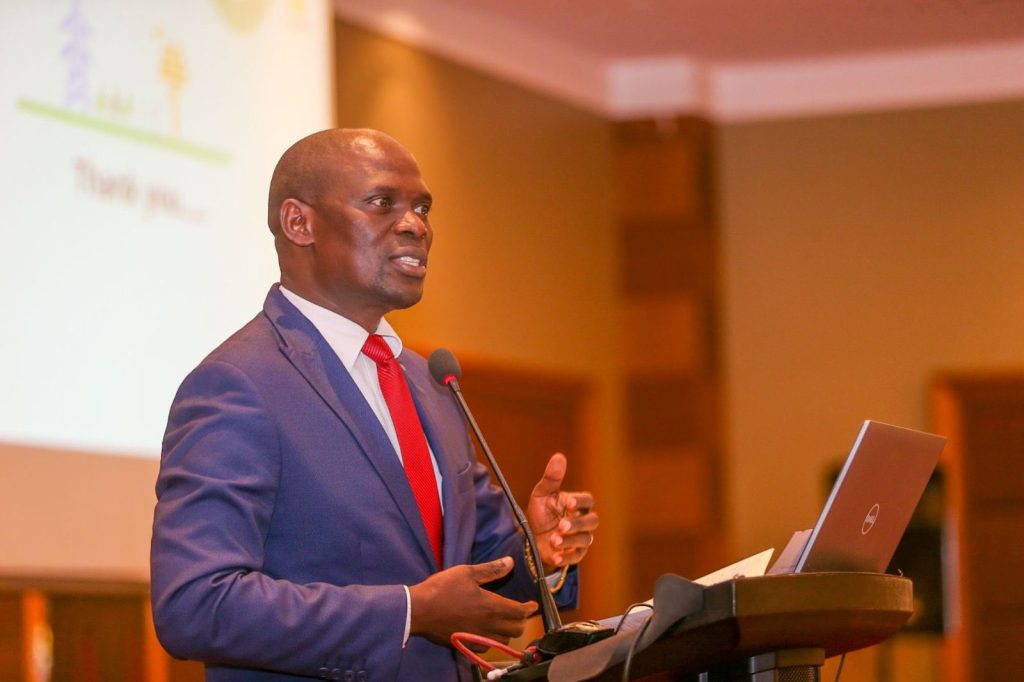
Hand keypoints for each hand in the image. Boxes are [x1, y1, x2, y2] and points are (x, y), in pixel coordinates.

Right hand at [408, 557, 537, 646]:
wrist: (419, 610)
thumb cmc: (442, 588)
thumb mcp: (467, 572)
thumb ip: (491, 569)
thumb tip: (510, 562)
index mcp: (492, 606)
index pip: (520, 611)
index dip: (529, 608)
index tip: (532, 605)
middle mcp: (489, 625)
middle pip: (516, 629)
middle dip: (521, 621)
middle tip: (518, 613)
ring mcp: (478, 637)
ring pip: (503, 640)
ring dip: (508, 632)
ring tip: (505, 623)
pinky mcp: (467, 645)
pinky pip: (487, 647)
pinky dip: (493, 641)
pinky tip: (488, 633)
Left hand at [527, 453, 597, 572]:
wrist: (533, 537)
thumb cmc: (542, 512)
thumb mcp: (542, 494)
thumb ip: (551, 478)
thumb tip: (559, 456)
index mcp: (577, 504)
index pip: (587, 501)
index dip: (580, 501)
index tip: (568, 502)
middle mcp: (583, 521)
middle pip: (591, 521)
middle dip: (577, 523)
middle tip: (561, 525)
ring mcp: (581, 538)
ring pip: (585, 539)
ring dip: (570, 540)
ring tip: (554, 540)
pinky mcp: (574, 554)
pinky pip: (576, 557)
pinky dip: (566, 557)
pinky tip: (555, 556)